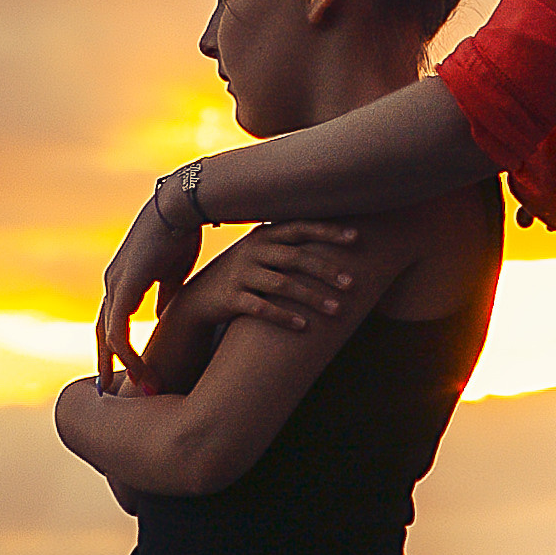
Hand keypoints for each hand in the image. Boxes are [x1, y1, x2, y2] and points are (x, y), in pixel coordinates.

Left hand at [97, 190, 204, 391]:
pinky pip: (118, 328)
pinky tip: (139, 367)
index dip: (117, 348)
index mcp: (123, 281)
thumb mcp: (172, 274)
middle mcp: (112, 284)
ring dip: (121, 364)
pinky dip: (126, 351)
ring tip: (139, 386)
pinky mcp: (124, 286)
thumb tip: (161, 317)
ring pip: (107, 335)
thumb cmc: (181, 235)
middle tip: (112, 389)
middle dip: (108, 362)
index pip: (113, 321)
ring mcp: (115, 284)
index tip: (129, 372)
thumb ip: (164, 297)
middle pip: (102, 332)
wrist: (182, 207)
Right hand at [139, 221, 361, 390]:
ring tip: (337, 310)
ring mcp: (240, 274)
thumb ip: (289, 246)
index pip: (301, 228)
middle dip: (327, 270)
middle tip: (353, 284)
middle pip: (296, 257)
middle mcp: (252, 251)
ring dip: (312, 297)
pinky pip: (261, 307)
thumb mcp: (262, 254)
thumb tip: (336, 241)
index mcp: (264, 236)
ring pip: (282, 284)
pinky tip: (304, 326)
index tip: (356, 237)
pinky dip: (283, 316)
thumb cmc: (244, 274)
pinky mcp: (231, 298)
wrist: (199, 298)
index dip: (328, 231)